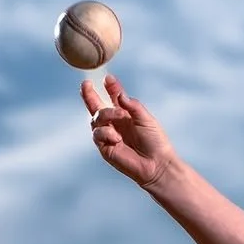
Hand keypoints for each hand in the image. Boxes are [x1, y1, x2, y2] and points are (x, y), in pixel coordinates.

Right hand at [81, 74, 175, 188]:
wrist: (157, 164)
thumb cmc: (155, 143)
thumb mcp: (145, 118)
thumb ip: (132, 105)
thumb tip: (119, 94)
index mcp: (125, 115)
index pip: (113, 97)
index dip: (110, 87)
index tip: (108, 79)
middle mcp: (115, 124)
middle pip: (96, 106)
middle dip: (89, 94)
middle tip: (86, 84)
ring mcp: (109, 135)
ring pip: (96, 118)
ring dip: (106, 113)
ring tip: (119, 116)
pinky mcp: (105, 148)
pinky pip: (97, 134)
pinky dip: (106, 132)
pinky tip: (117, 137)